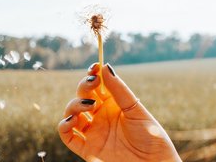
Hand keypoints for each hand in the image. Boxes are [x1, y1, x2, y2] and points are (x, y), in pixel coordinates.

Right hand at [58, 63, 180, 161]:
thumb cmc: (151, 137)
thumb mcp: (136, 110)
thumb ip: (119, 90)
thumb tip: (105, 67)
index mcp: (113, 105)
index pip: (97, 86)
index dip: (92, 74)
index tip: (95, 66)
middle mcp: (100, 117)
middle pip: (82, 96)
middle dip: (84, 86)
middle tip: (93, 82)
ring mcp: (93, 132)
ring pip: (72, 113)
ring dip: (74, 105)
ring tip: (89, 105)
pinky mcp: (87, 149)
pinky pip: (68, 137)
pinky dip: (64, 126)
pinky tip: (72, 120)